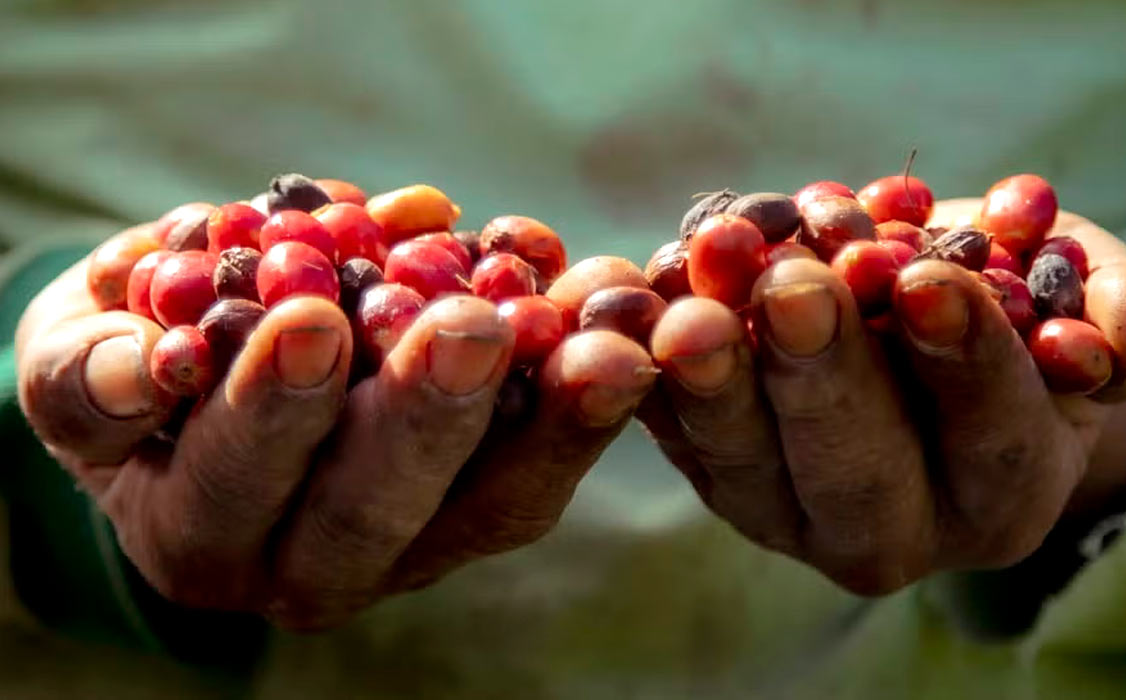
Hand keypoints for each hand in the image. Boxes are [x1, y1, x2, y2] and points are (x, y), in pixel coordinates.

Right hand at [16, 225, 654, 628]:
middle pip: (375, 511)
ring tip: (597, 338)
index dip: (269, 408)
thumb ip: (97, 369)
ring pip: (493, 503)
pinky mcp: (488, 511)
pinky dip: (588, 395)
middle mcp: (310, 565)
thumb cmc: (137, 359)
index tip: (310, 319)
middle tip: (471, 324)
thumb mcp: (81, 355)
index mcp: (201, 529)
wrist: (215, 379)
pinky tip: (617, 321)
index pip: (232, 481)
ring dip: (553, 416)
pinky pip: (549, 463)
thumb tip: (153, 365)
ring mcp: (415, 547)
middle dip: (424, 414)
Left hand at [638, 200, 1125, 593]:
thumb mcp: (1096, 299)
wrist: (922, 317)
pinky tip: (635, 305)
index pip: (991, 437)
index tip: (925, 280)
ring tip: (694, 302)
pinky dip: (648, 369)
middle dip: (823, 377)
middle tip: (795, 288)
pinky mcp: (711, 471)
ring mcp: (786, 511)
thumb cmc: (1023, 308)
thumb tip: (1107, 340)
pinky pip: (670, 429)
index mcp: (1002, 492)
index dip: (964, 361)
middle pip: (854, 473)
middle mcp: (893, 527)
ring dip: (714, 382)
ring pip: (744, 466)